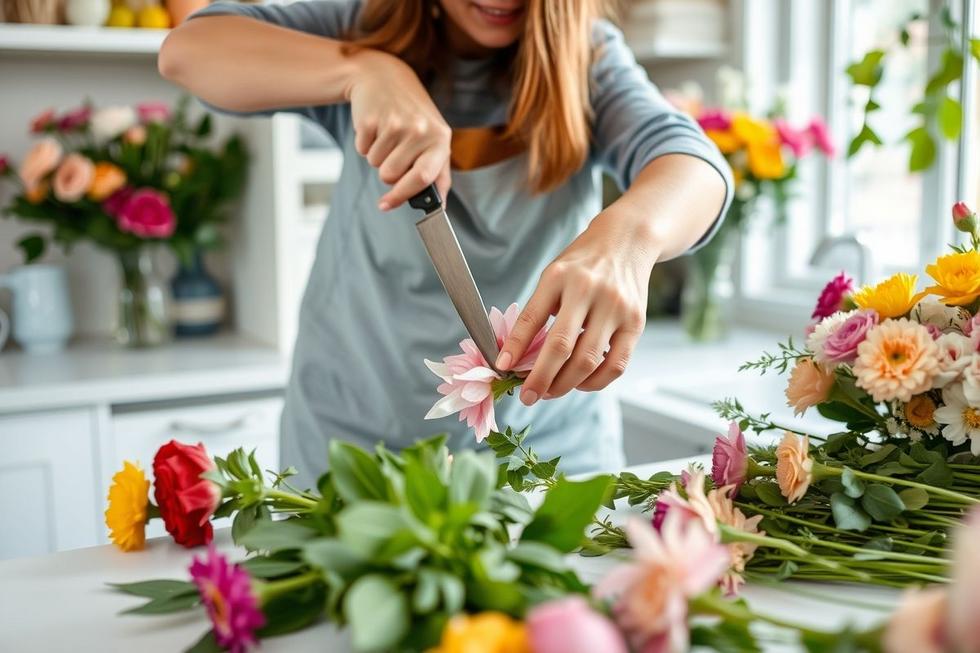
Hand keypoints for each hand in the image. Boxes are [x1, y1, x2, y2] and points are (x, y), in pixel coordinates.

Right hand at [347, 50, 451, 210]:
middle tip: (394, 151)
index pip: (423, 178)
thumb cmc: (413, 115)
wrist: (384, 77)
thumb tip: (439, 206)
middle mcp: (420, 130)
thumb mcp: (434, 138)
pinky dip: (365, 144)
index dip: (403, 196)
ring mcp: (395, 123)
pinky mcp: (371, 119)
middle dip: (387, 172)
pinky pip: (362, 151)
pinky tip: (376, 126)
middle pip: (391, 176)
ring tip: (387, 135)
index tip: (387, 205)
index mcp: (440, 138)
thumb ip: (437, 172)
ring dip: (377, 156)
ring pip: (375, 165)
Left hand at [496, 211, 657, 403]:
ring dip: (565, 385)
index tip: (503, 368)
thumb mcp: (553, 276)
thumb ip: (538, 311)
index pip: (532, 318)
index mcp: (560, 276)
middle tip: (528, 396)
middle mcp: (589, 290)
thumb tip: (515, 356)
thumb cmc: (582, 264)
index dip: (515, 347)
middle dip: (540, 378)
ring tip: (550, 392)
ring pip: (588, 361)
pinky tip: (580, 383)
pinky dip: (595, 382)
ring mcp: (616, 307)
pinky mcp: (636, 323)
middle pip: (561, 347)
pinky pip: (616, 365)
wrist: (627, 241)